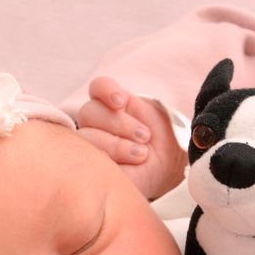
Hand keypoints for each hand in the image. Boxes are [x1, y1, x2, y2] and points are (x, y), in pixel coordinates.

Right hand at [77, 76, 185, 199]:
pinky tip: (123, 165)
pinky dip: (106, 159)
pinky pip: (87, 160)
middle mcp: (95, 122)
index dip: (106, 91)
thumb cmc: (161, 138)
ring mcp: (90, 143)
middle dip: (118, 123)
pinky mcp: (90, 166)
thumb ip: (138, 103)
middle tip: (144, 136)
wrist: (169, 167)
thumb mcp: (157, 113)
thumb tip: (120, 103)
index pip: (98, 87)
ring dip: (116, 145)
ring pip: (86, 136)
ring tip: (141, 154)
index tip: (121, 102)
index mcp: (111, 104)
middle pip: (88, 112)